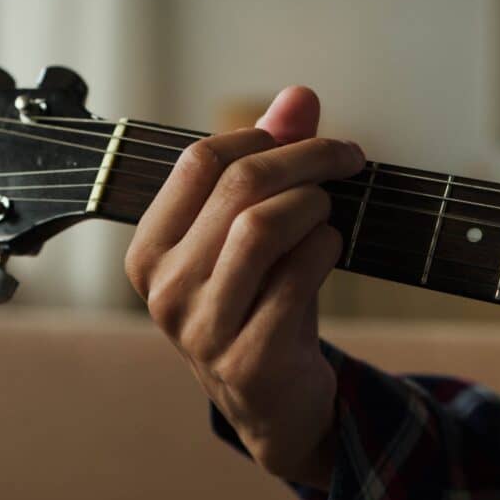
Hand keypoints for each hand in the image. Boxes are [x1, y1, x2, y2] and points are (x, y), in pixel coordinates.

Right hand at [125, 87, 364, 488]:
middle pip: (239, 186)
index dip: (268, 137)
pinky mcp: (250, 358)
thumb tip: (300, 95)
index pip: (200, 159)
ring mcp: (203, 328)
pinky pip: (298, 277)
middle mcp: (165, 288)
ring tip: (331, 212)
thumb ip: (271, 164)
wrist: (274, 404)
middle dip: (308, 159)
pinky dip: (326, 250)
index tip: (317, 138)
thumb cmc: (262, 306)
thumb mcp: (255, 235)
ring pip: (264, 226)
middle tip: (349, 159)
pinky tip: (330, 251)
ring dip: (315, 204)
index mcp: (151, 249)